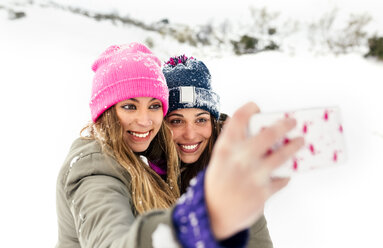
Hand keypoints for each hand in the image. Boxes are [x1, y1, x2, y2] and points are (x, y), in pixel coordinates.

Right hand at [205, 102, 303, 239]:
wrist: (212, 215)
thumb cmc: (218, 183)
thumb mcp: (220, 161)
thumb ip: (236, 147)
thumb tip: (263, 134)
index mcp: (225, 148)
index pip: (238, 119)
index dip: (249, 109)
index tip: (257, 107)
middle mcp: (239, 159)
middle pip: (268, 134)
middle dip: (283, 124)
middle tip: (292, 121)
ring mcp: (253, 175)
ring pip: (282, 155)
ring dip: (294, 146)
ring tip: (301, 141)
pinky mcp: (263, 192)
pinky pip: (281, 179)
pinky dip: (284, 175)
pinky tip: (284, 174)